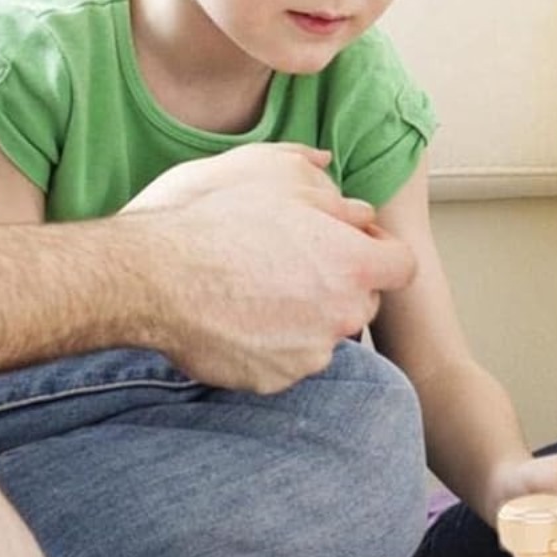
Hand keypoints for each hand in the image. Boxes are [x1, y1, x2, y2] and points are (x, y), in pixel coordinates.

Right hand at [133, 148, 416, 392]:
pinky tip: (238, 316)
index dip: (378, 251)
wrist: (155, 276)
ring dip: (305, 315)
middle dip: (341, 283)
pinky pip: (287, 360)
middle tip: (294, 262)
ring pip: (324, 332)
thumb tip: (350, 197)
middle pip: (363, 300)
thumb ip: (329, 189)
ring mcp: (309, 354)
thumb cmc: (217, 220)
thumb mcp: (279, 177)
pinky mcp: (274, 379)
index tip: (350, 242)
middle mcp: (342, 315)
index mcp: (354, 265)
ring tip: (257, 288)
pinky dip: (271, 343)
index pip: (402, 265)